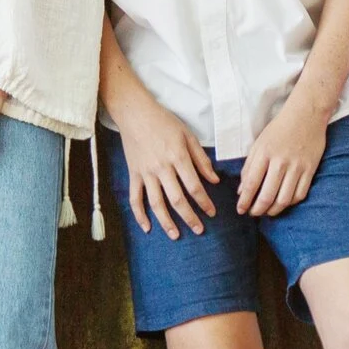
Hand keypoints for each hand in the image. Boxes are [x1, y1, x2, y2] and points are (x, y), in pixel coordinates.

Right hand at [114, 91, 218, 239]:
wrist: (135, 113)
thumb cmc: (165, 122)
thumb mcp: (188, 136)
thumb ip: (201, 159)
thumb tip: (214, 180)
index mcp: (178, 158)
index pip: (194, 187)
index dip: (204, 203)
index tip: (212, 213)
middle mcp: (162, 168)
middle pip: (177, 199)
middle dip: (189, 217)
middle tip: (199, 230)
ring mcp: (146, 173)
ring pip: (156, 203)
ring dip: (166, 222)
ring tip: (176, 235)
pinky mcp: (133, 174)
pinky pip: (135, 198)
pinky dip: (139, 214)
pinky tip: (147, 228)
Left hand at [237, 100, 326, 216]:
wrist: (307, 115)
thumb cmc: (279, 128)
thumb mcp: (259, 143)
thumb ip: (249, 166)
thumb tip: (242, 191)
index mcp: (264, 153)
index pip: (251, 184)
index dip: (244, 201)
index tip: (240, 210)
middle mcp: (280, 162)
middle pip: (267, 196)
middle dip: (257, 210)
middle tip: (253, 213)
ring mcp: (297, 167)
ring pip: (284, 199)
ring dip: (273, 210)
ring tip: (267, 211)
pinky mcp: (310, 169)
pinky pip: (300, 194)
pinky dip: (290, 203)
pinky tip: (283, 202)